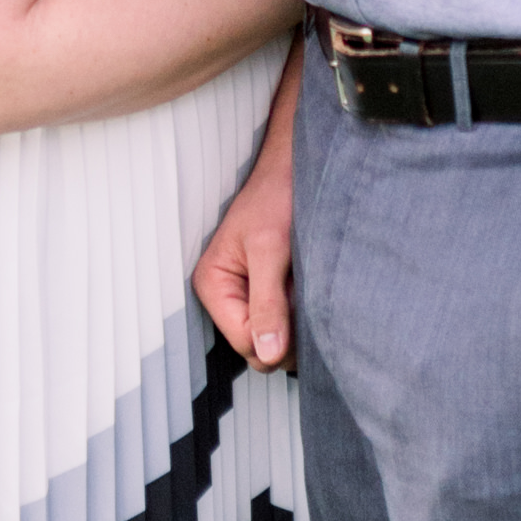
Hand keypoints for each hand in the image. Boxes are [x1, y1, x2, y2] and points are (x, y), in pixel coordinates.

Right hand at [195, 49, 301, 368]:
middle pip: (259, 347)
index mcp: (212, 284)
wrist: (297, 165)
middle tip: (305, 290)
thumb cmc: (278, 195)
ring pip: (276, 338)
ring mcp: (248, 296)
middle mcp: (225, 295)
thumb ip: (269, 303)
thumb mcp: (271, 249)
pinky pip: (287, 321)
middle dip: (288, 329)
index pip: (245, 342)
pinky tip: (308, 284)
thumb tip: (269, 354)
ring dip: (298, 318)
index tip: (301, 306)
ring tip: (306, 282)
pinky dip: (303, 309)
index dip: (277, 337)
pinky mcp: (269, 292)